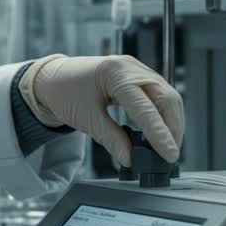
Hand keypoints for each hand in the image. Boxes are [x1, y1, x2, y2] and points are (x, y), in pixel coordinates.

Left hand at [21, 54, 183, 166]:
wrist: (52, 78)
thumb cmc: (64, 92)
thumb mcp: (85, 119)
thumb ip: (111, 139)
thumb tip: (130, 159)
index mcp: (115, 73)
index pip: (146, 107)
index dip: (160, 133)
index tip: (169, 154)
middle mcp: (131, 67)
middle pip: (166, 98)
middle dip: (172, 128)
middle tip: (170, 154)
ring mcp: (136, 69)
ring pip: (167, 96)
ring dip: (171, 122)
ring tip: (167, 146)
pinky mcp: (138, 75)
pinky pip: (159, 94)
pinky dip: (163, 114)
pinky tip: (160, 131)